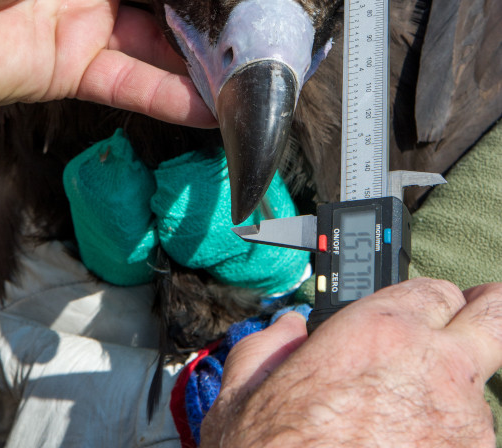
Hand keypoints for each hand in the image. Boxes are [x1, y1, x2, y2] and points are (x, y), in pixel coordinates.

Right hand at [201, 278, 501, 446]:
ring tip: (410, 426)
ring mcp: (465, 426)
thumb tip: (289, 329)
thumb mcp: (245, 393)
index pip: (436, 289)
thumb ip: (273, 344)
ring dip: (457, 398)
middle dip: (481, 316)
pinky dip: (451, 445)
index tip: (419, 318)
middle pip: (492, 316)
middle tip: (468, 328)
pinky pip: (475, 443)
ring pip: (482, 391)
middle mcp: (436, 369)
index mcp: (381, 333)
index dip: (426, 304)